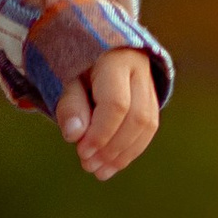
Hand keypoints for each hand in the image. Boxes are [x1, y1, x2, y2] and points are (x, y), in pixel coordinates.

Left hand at [56, 46, 160, 180]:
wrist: (95, 47)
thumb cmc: (76, 63)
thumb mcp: (66, 78)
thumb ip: (70, 104)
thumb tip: (74, 136)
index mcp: (116, 59)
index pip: (116, 104)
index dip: (100, 133)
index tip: (82, 152)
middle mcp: (139, 70)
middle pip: (136, 117)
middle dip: (113, 147)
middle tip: (89, 166)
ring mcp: (149, 83)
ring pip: (147, 125)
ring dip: (123, 154)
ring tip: (100, 171)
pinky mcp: (152, 98)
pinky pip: (148, 128)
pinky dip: (131, 149)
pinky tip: (113, 164)